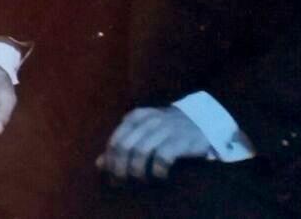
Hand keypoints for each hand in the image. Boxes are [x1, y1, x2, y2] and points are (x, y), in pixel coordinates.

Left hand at [96, 106, 211, 180]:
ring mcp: (164, 129)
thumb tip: (99, 164)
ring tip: (140, 180)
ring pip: (140, 152)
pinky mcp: (180, 140)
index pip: (115, 140)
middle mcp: (148, 120)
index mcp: (135, 117)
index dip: (110, 161)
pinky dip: (157, 170)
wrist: (200, 122)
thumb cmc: (166, 130)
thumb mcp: (142, 132)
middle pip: (124, 147)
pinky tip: (159, 176)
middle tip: (121, 183)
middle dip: (120, 168)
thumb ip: (122, 144)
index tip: (111, 177)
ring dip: (137, 171)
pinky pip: (162, 157)